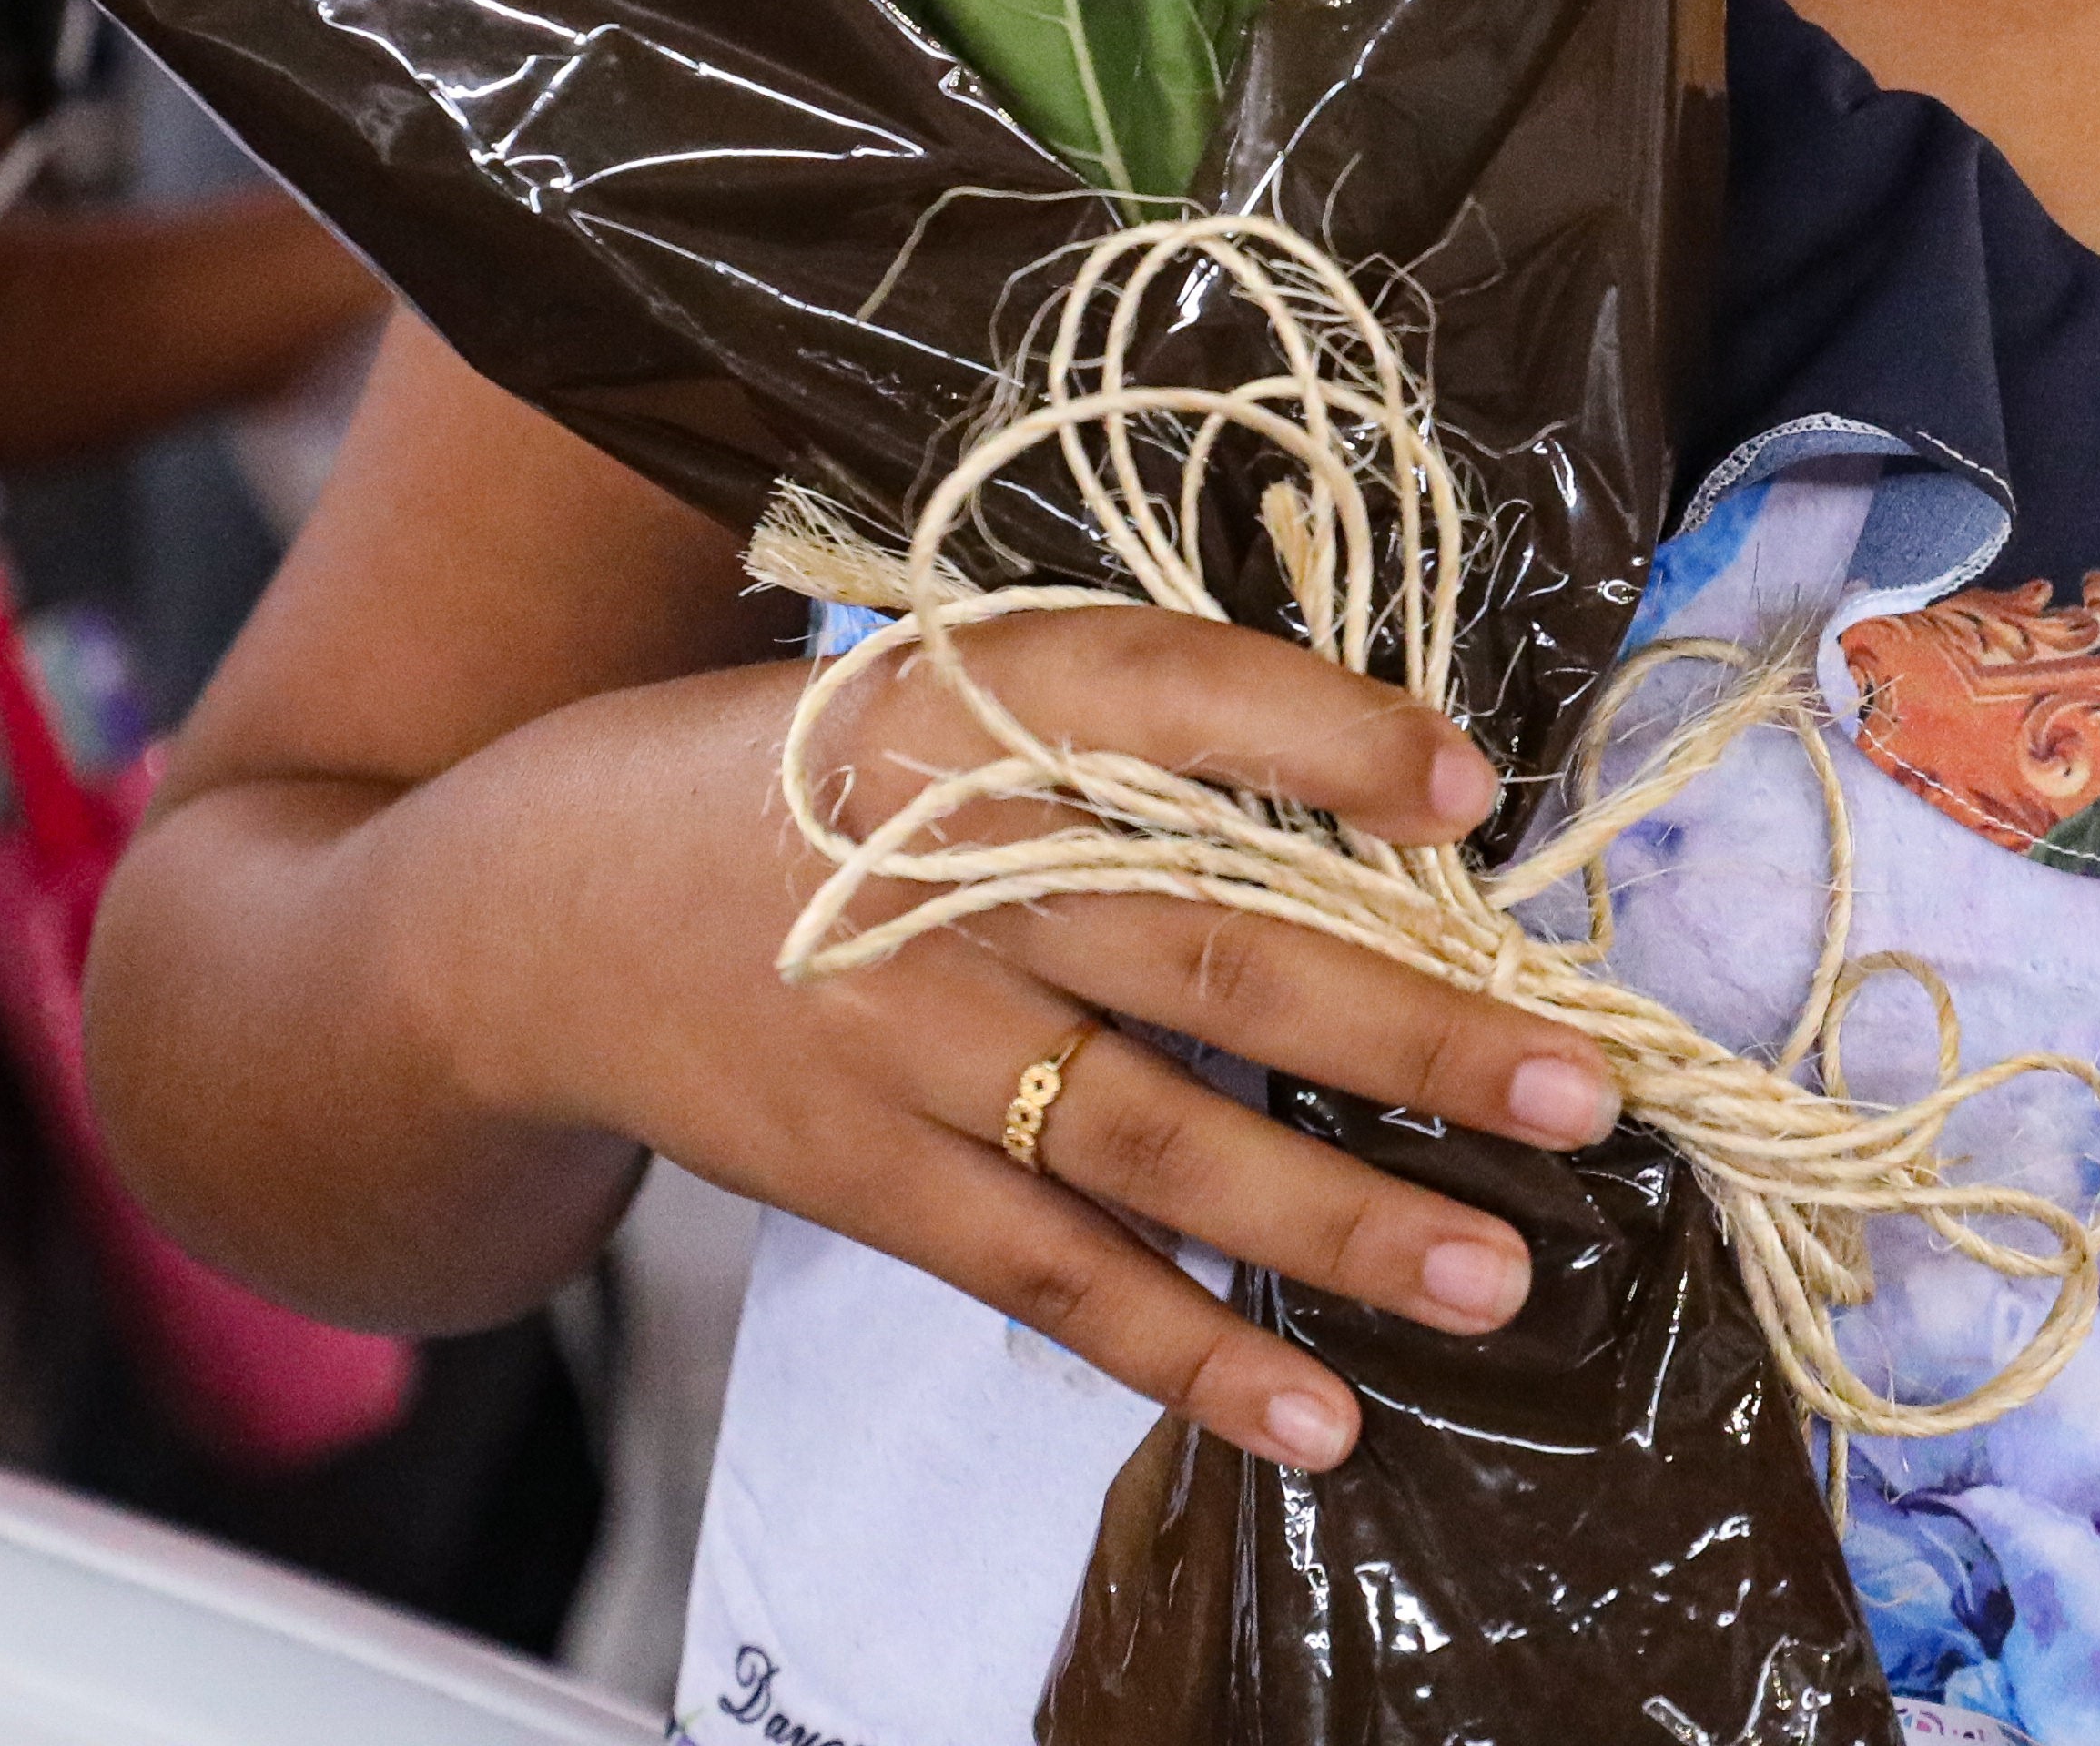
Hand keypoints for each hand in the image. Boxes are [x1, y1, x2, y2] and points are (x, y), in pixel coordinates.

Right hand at [432, 609, 1622, 1471]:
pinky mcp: (870, 1180)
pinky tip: (1319, 1414)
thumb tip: (1387, 799)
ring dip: (1341, 1220)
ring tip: (1497, 1272)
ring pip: (1157, 1145)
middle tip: (1578, 1088)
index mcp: (962, 706)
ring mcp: (903, 1044)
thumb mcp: (925, 685)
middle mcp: (939, 873)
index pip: (1166, 698)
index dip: (1321, 739)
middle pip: (1209, 950)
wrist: (521, 914)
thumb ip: (1118, 733)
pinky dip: (1188, 1357)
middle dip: (1410, 1028)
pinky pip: (1054, 1279)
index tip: (1471, 795)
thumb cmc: (788, 777)